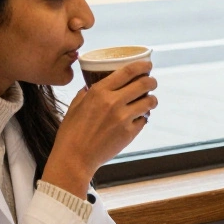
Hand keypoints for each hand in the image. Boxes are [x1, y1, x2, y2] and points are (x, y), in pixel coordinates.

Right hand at [43, 60, 157, 196]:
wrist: (75, 158)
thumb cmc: (71, 133)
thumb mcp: (74, 107)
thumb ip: (85, 94)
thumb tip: (90, 86)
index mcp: (99, 92)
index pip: (128, 71)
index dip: (142, 66)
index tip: (148, 64)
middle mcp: (113, 102)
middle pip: (143, 84)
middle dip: (152, 80)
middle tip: (152, 82)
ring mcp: (123, 118)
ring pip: (149, 102)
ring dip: (151, 99)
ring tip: (149, 100)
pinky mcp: (129, 133)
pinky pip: (144, 120)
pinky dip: (143, 117)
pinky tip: (138, 117)